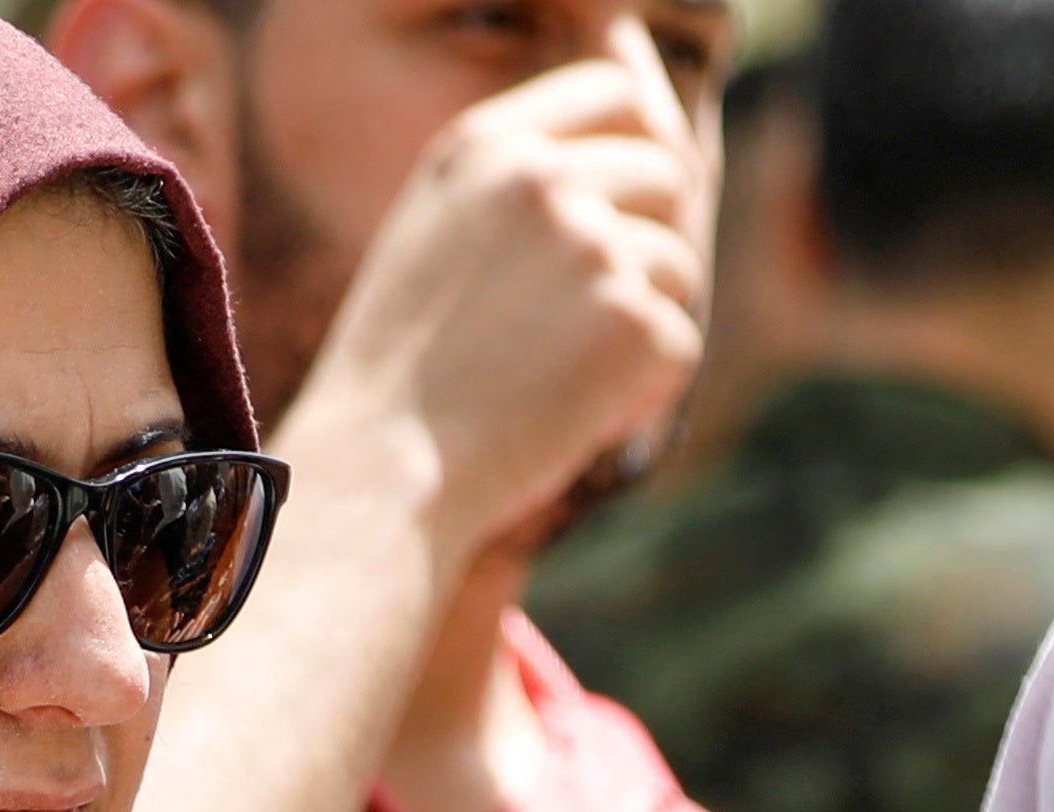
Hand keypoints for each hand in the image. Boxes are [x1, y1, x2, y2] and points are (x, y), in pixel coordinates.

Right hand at [268, 47, 708, 569]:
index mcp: (485, 145)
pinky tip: (566, 417)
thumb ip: (520, 174)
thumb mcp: (435, 235)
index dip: (638, 141)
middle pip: (665, 174)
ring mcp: (591, 245)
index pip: (613, 94)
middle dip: (646, 242)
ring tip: (551, 379)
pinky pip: (678, 345)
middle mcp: (542, 178)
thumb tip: (642, 106)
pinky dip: (638, 393)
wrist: (375, 476)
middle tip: (583, 320)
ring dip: (638, 324)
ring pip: (677, 266)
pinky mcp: (631, 321)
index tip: (628, 199)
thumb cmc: (402, 375)